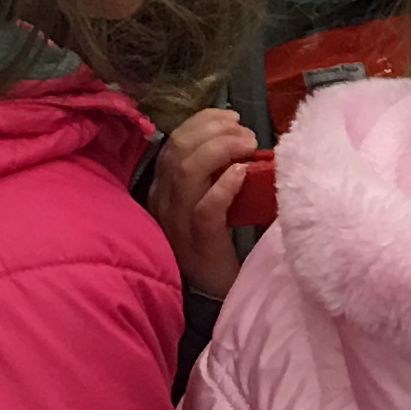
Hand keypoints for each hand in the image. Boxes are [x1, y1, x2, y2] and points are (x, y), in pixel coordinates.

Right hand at [149, 105, 261, 300]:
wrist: (213, 293)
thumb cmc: (213, 242)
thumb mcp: (204, 200)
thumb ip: (211, 173)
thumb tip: (238, 137)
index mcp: (162, 189)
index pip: (173, 142)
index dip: (202, 121)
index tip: (231, 116)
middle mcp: (163, 202)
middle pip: (178, 150)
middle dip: (214, 130)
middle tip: (246, 132)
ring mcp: (177, 223)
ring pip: (186, 171)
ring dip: (221, 149)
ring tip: (248, 147)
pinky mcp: (198, 242)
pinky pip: (205, 208)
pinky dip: (224, 186)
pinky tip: (241, 173)